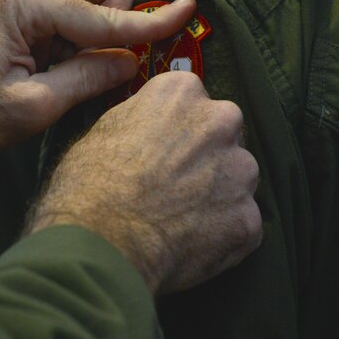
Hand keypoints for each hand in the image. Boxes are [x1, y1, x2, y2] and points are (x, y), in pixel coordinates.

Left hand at [0, 0, 196, 173]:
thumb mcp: (32, 109)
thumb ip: (86, 79)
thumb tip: (129, 64)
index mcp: (22, 6)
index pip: (103, 16)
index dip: (149, 23)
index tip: (186, 11)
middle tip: (108, 43)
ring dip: (90, 9)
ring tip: (81, 57)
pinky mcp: (3, 10)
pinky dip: (70, 23)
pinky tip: (58, 61)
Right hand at [28, 71, 262, 294]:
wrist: (102, 244)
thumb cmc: (89, 187)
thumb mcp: (103, 131)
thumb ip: (142, 120)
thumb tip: (149, 130)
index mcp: (182, 92)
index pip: (192, 102)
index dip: (178, 131)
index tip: (165, 151)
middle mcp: (221, 122)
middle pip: (224, 137)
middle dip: (207, 159)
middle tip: (176, 188)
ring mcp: (241, 171)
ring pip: (238, 181)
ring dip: (219, 197)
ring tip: (182, 221)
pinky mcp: (249, 218)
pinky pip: (241, 225)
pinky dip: (223, 236)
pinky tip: (191, 245)